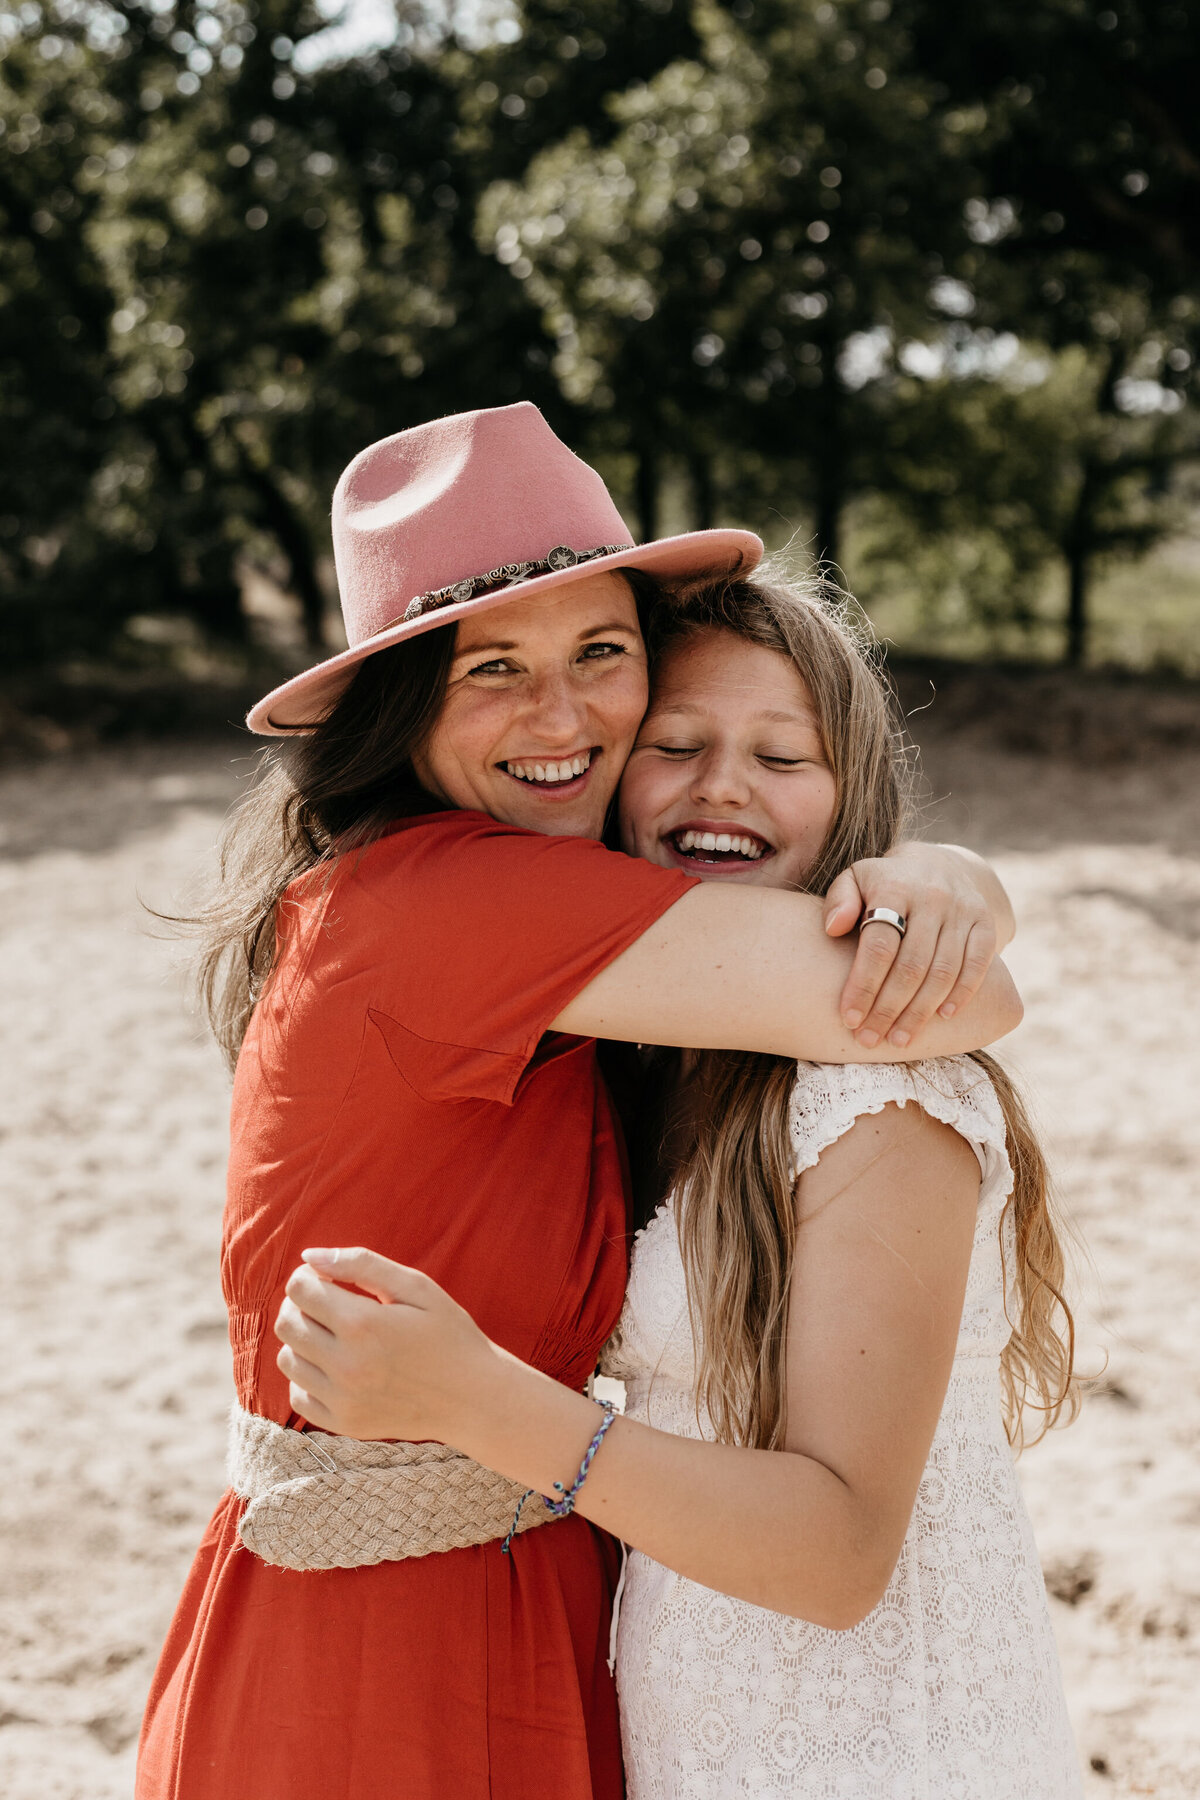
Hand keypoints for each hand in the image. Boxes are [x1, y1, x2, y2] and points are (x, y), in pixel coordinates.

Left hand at [274, 1247, 492, 1442]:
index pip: (299, 1290)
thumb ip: (361, 1265)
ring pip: (287, 1359)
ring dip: (303, 1342)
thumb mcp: (416, 1288)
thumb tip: (309, 1257)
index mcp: (363, 1324)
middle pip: (287, 1323)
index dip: (309, 1278)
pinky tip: (336, 1368)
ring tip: (335, 1337)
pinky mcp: (344, 1424)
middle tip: (330, 1305)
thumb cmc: (448, 1334)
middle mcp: (346, 1365)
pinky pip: (298, 1396)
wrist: (474, 1398)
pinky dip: (308, 1378)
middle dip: (301, 1306)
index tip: (329, 1281)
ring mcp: (343, 1400)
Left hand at [823, 843, 1009, 1046]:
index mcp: (895, 886)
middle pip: (910, 965)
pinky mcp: (985, 922)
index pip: (879, 946)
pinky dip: (962, 994)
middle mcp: (932, 897)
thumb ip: (839, 900)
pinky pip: (977, 964)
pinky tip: (943, 1018)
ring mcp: (962, 910)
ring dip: (920, 1012)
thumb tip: (833, 928)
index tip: (849, 1019)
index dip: (863, 986)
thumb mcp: (855, 879)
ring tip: (899, 1040)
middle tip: (870, 1039)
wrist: (936, 864)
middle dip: (888, 1009)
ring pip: (943, 972)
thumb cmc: (884, 883)